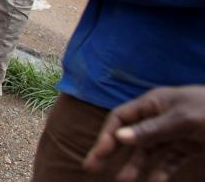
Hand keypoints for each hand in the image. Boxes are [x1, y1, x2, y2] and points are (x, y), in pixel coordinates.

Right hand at [84, 86, 204, 181]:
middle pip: (129, 135)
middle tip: (90, 167)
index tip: (100, 153)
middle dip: (111, 151)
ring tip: (124, 181)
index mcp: (153, 103)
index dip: (107, 135)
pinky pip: (168, 161)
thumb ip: (152, 129)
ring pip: (148, 152)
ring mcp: (173, 133)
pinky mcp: (187, 147)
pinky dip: (160, 172)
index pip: (121, 118)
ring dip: (136, 166)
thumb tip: (119, 137)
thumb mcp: (184, 119)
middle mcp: (158, 117)